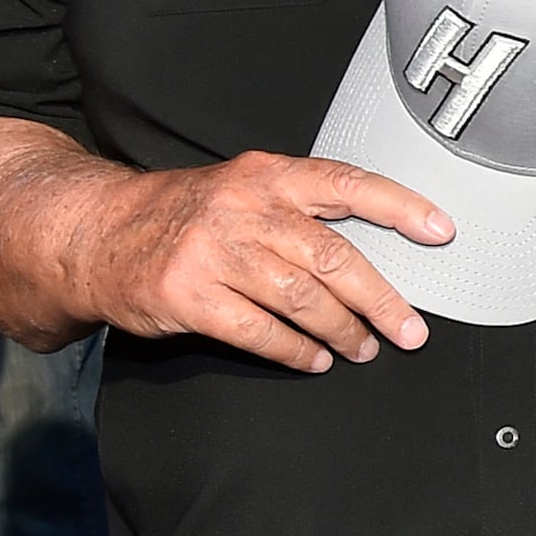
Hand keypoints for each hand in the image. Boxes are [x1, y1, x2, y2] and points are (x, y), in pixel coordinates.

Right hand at [89, 151, 443, 372]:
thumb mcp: (240, 190)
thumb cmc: (182, 214)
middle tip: (409, 328)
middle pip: (334, 256)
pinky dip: (296, 351)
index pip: (348, 183)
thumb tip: (374, 246)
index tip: (441, 230)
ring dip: (343, 330)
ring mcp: (214, 252)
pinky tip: (315, 359)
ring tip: (364, 348)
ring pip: (302, 297)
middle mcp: (244, 208)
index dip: (401, 206)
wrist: (94, 233)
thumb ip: (298, 208)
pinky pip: (259, 331)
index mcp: (267, 176)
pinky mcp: (187, 295)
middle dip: (381, 298)